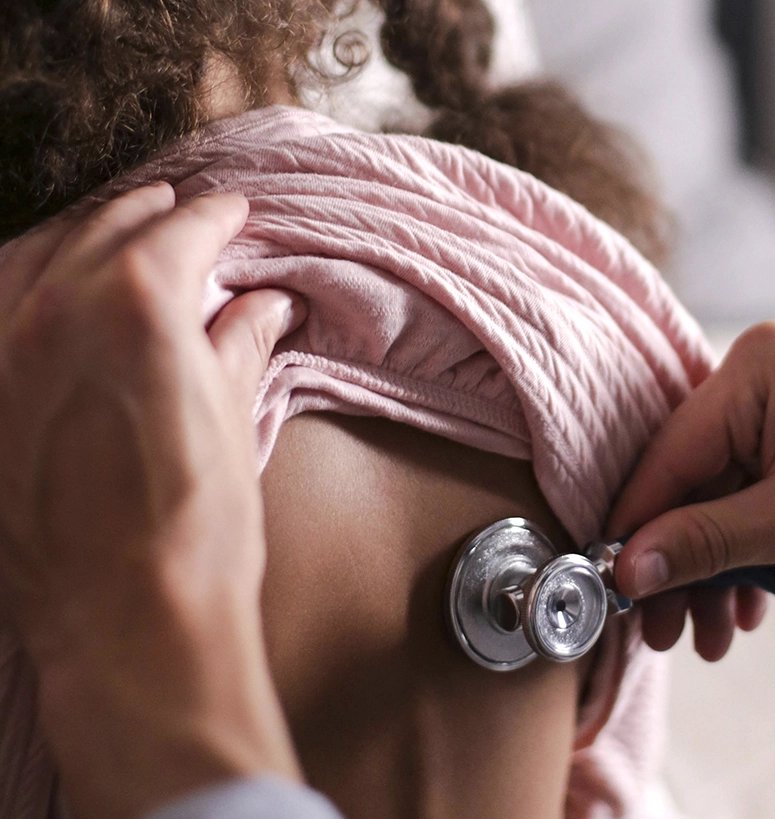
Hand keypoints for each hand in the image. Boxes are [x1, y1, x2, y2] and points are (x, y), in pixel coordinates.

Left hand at [0, 185, 304, 818]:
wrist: (128, 623)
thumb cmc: (197, 531)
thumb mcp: (234, 425)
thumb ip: (237, 347)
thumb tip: (259, 308)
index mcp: (136, 306)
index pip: (179, 230)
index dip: (217, 217)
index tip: (236, 213)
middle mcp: (53, 312)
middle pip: (103, 228)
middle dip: (151, 214)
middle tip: (185, 213)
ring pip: (32, 255)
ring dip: (81, 236)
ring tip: (116, 236)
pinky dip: (26, 282)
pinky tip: (49, 291)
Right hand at [607, 322, 774, 659]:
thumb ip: (706, 543)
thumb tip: (628, 567)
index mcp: (756, 370)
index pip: (669, 455)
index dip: (638, 527)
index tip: (613, 587)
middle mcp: (763, 376)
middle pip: (691, 481)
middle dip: (681, 563)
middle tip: (663, 631)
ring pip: (720, 497)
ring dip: (715, 569)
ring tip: (710, 635)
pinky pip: (754, 495)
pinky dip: (750, 551)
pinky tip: (749, 606)